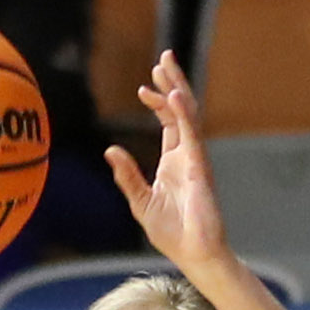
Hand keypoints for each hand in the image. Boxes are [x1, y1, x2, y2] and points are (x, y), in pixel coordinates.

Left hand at [107, 52, 227, 272]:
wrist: (193, 251)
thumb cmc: (172, 232)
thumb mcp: (140, 200)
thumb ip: (127, 175)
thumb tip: (110, 151)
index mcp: (173, 160)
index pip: (168, 121)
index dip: (158, 102)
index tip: (143, 87)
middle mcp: (186, 153)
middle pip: (180, 109)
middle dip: (171, 82)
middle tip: (163, 58)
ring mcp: (194, 158)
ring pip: (188, 114)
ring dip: (176, 89)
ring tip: (166, 65)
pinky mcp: (199, 166)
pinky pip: (192, 134)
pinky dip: (184, 114)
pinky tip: (175, 96)